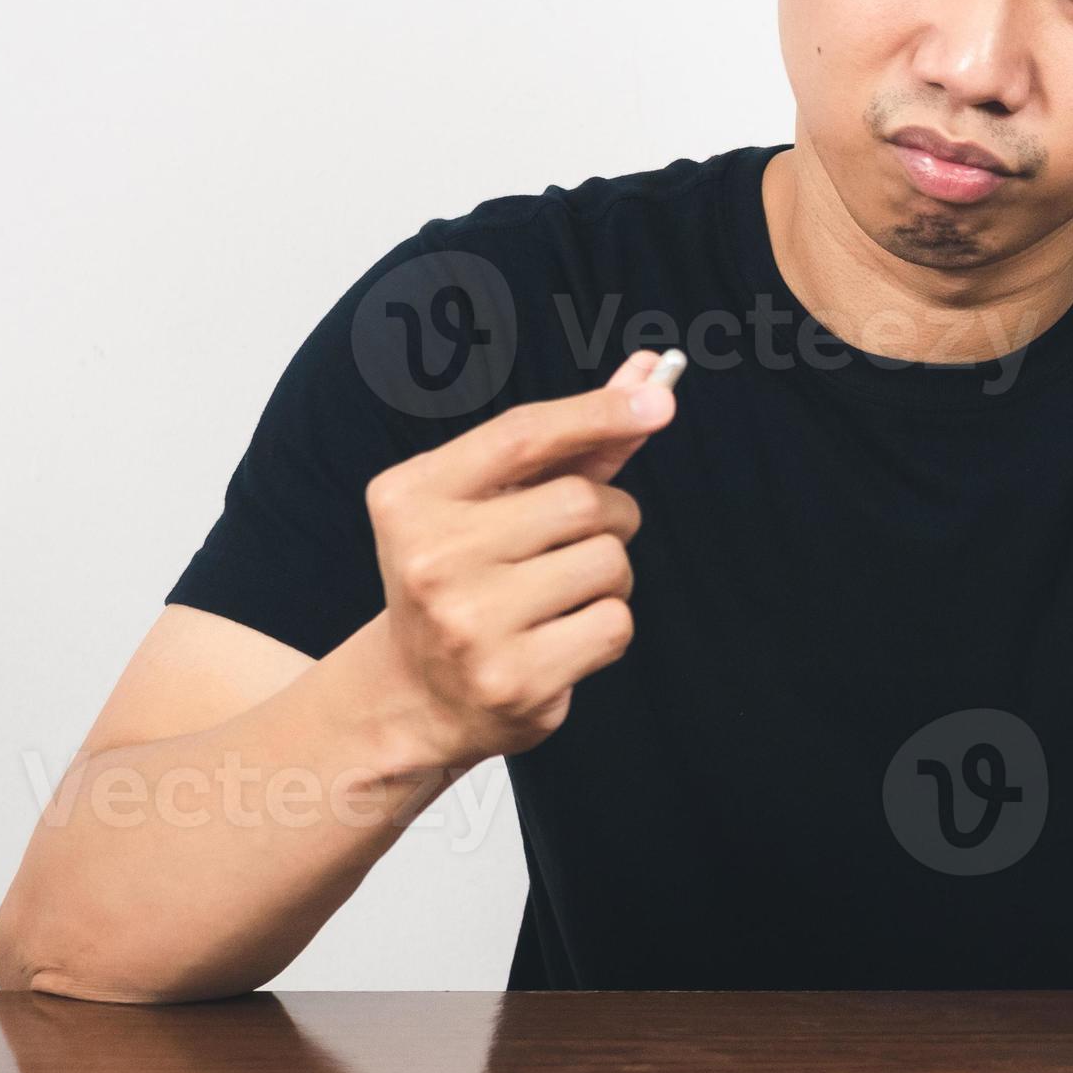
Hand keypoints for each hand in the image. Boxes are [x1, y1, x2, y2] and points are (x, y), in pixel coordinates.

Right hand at [365, 350, 674, 765]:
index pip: (522, 435)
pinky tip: (561, 638)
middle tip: (585, 538)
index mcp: (413, 497)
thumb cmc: (467, 577)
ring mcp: (470, 624)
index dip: (598, 411)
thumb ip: (568, 445)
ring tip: (561, 594)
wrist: (417, 693)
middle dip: (612, 514)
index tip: (659, 399)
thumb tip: (648, 379)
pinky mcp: (514, 680)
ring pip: (610, 563)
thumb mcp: (492, 503)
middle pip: (584, 502)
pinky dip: (608, 626)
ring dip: (611, 574)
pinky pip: (616, 623)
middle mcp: (432, 557)